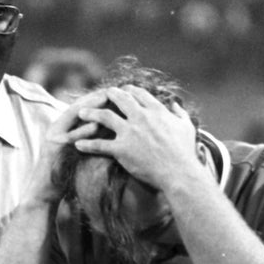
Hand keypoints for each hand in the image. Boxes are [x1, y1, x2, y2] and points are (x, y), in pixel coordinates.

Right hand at [28, 91, 106, 202]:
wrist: (45, 192)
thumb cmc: (64, 172)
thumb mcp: (74, 149)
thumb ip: (84, 136)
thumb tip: (106, 125)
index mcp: (60, 126)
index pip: (80, 105)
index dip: (95, 97)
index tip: (113, 92)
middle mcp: (55, 129)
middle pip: (77, 106)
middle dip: (94, 98)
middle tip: (112, 92)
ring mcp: (54, 139)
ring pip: (73, 118)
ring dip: (91, 109)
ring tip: (107, 102)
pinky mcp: (54, 150)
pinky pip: (71, 137)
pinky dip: (83, 130)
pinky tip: (96, 125)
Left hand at [74, 86, 201, 190]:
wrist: (179, 172)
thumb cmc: (185, 152)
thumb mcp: (187, 127)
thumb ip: (180, 113)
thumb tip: (175, 104)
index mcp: (157, 111)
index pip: (139, 94)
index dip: (129, 90)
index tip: (123, 90)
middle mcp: (141, 117)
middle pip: (120, 99)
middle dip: (109, 94)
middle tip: (101, 94)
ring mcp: (130, 133)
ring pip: (104, 117)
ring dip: (90, 113)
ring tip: (81, 112)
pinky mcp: (121, 150)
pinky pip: (99, 145)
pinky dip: (87, 144)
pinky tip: (77, 144)